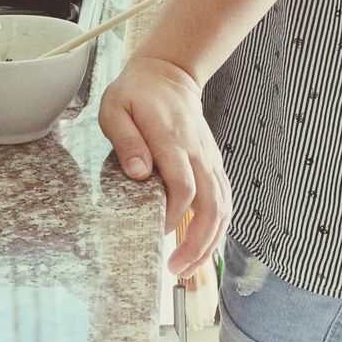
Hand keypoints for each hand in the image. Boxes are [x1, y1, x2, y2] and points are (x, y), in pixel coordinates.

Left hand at [98, 55, 232, 277]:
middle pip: (211, 204)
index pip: (183, 185)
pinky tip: (203, 246)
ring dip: (211, 241)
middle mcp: (197, 150)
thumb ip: (125, 140)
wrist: (168, 73)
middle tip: (177, 268)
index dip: (172, 215)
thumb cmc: (136, 93)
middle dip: (198, 242)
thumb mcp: (115, 107)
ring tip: (189, 268)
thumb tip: (139, 173)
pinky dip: (219, 227)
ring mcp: (209, 157)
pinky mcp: (213, 162)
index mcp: (171, 137)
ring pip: (224, 206)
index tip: (155, 232)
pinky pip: (225, 199)